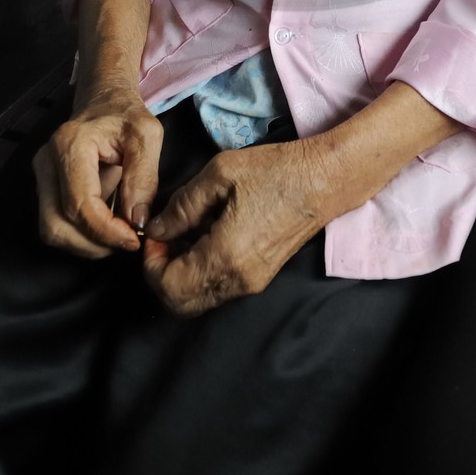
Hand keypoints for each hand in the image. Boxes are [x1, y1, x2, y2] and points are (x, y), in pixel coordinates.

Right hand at [32, 89, 162, 259]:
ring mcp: (41, 175)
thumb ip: (143, 178)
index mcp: (70, 144)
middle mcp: (46, 161)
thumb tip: (136, 220)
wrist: (104, 100)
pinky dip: (79, 236)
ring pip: (51, 230)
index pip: (79, 204)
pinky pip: (54, 224)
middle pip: (57, 224)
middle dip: (94, 244)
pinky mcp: (44, 187)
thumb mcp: (147, 136)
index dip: (106, 231)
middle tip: (126, 241)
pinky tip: (104, 228)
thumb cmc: (125, 115)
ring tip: (116, 235)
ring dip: (85, 244)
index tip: (133, 239)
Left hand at [142, 140, 323, 317]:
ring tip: (184, 232)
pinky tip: (204, 235)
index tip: (156, 232)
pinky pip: (216, 288)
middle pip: (180, 303)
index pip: (168, 286)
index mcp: (225, 255)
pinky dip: (199, 271)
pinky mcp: (259, 278)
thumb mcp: (220, 174)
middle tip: (165, 236)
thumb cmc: (274, 171)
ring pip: (197, 299)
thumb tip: (157, 229)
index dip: (151, 263)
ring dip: (180, 273)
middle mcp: (237, 280)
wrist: (324, 180)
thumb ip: (182, 205)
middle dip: (161, 273)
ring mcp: (251, 284)